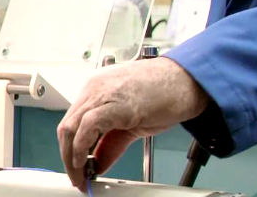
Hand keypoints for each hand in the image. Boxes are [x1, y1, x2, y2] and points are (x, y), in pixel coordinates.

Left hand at [57, 57, 210, 191]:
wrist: (189, 80)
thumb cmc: (166, 93)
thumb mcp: (131, 121)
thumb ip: (111, 142)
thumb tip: (99, 162)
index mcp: (96, 89)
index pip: (72, 122)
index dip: (70, 148)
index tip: (76, 166)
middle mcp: (94, 88)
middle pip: (67, 127)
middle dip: (68, 156)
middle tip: (76, 177)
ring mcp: (102, 93)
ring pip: (71, 128)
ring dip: (72, 157)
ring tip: (80, 175)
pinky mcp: (115, 102)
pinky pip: (87, 126)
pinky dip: (82, 147)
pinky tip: (87, 161)